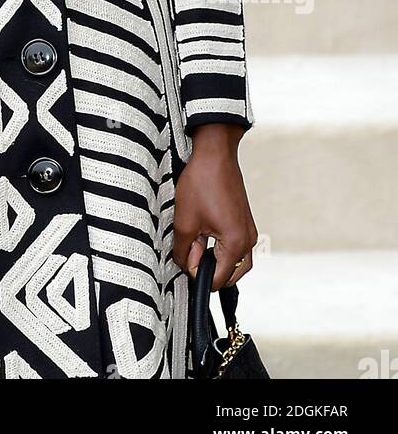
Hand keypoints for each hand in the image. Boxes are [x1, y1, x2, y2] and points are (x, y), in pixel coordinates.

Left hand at [173, 123, 257, 288]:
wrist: (215, 153)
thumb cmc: (202, 182)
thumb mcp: (184, 221)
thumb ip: (184, 251)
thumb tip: (187, 265)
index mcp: (236, 244)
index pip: (219, 280)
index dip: (197, 272)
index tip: (186, 254)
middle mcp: (248, 240)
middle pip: (230, 274)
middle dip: (209, 269)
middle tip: (191, 250)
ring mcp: (248, 230)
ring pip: (234, 261)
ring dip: (215, 258)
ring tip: (196, 241)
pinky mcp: (244, 221)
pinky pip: (236, 245)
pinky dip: (221, 247)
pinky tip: (204, 232)